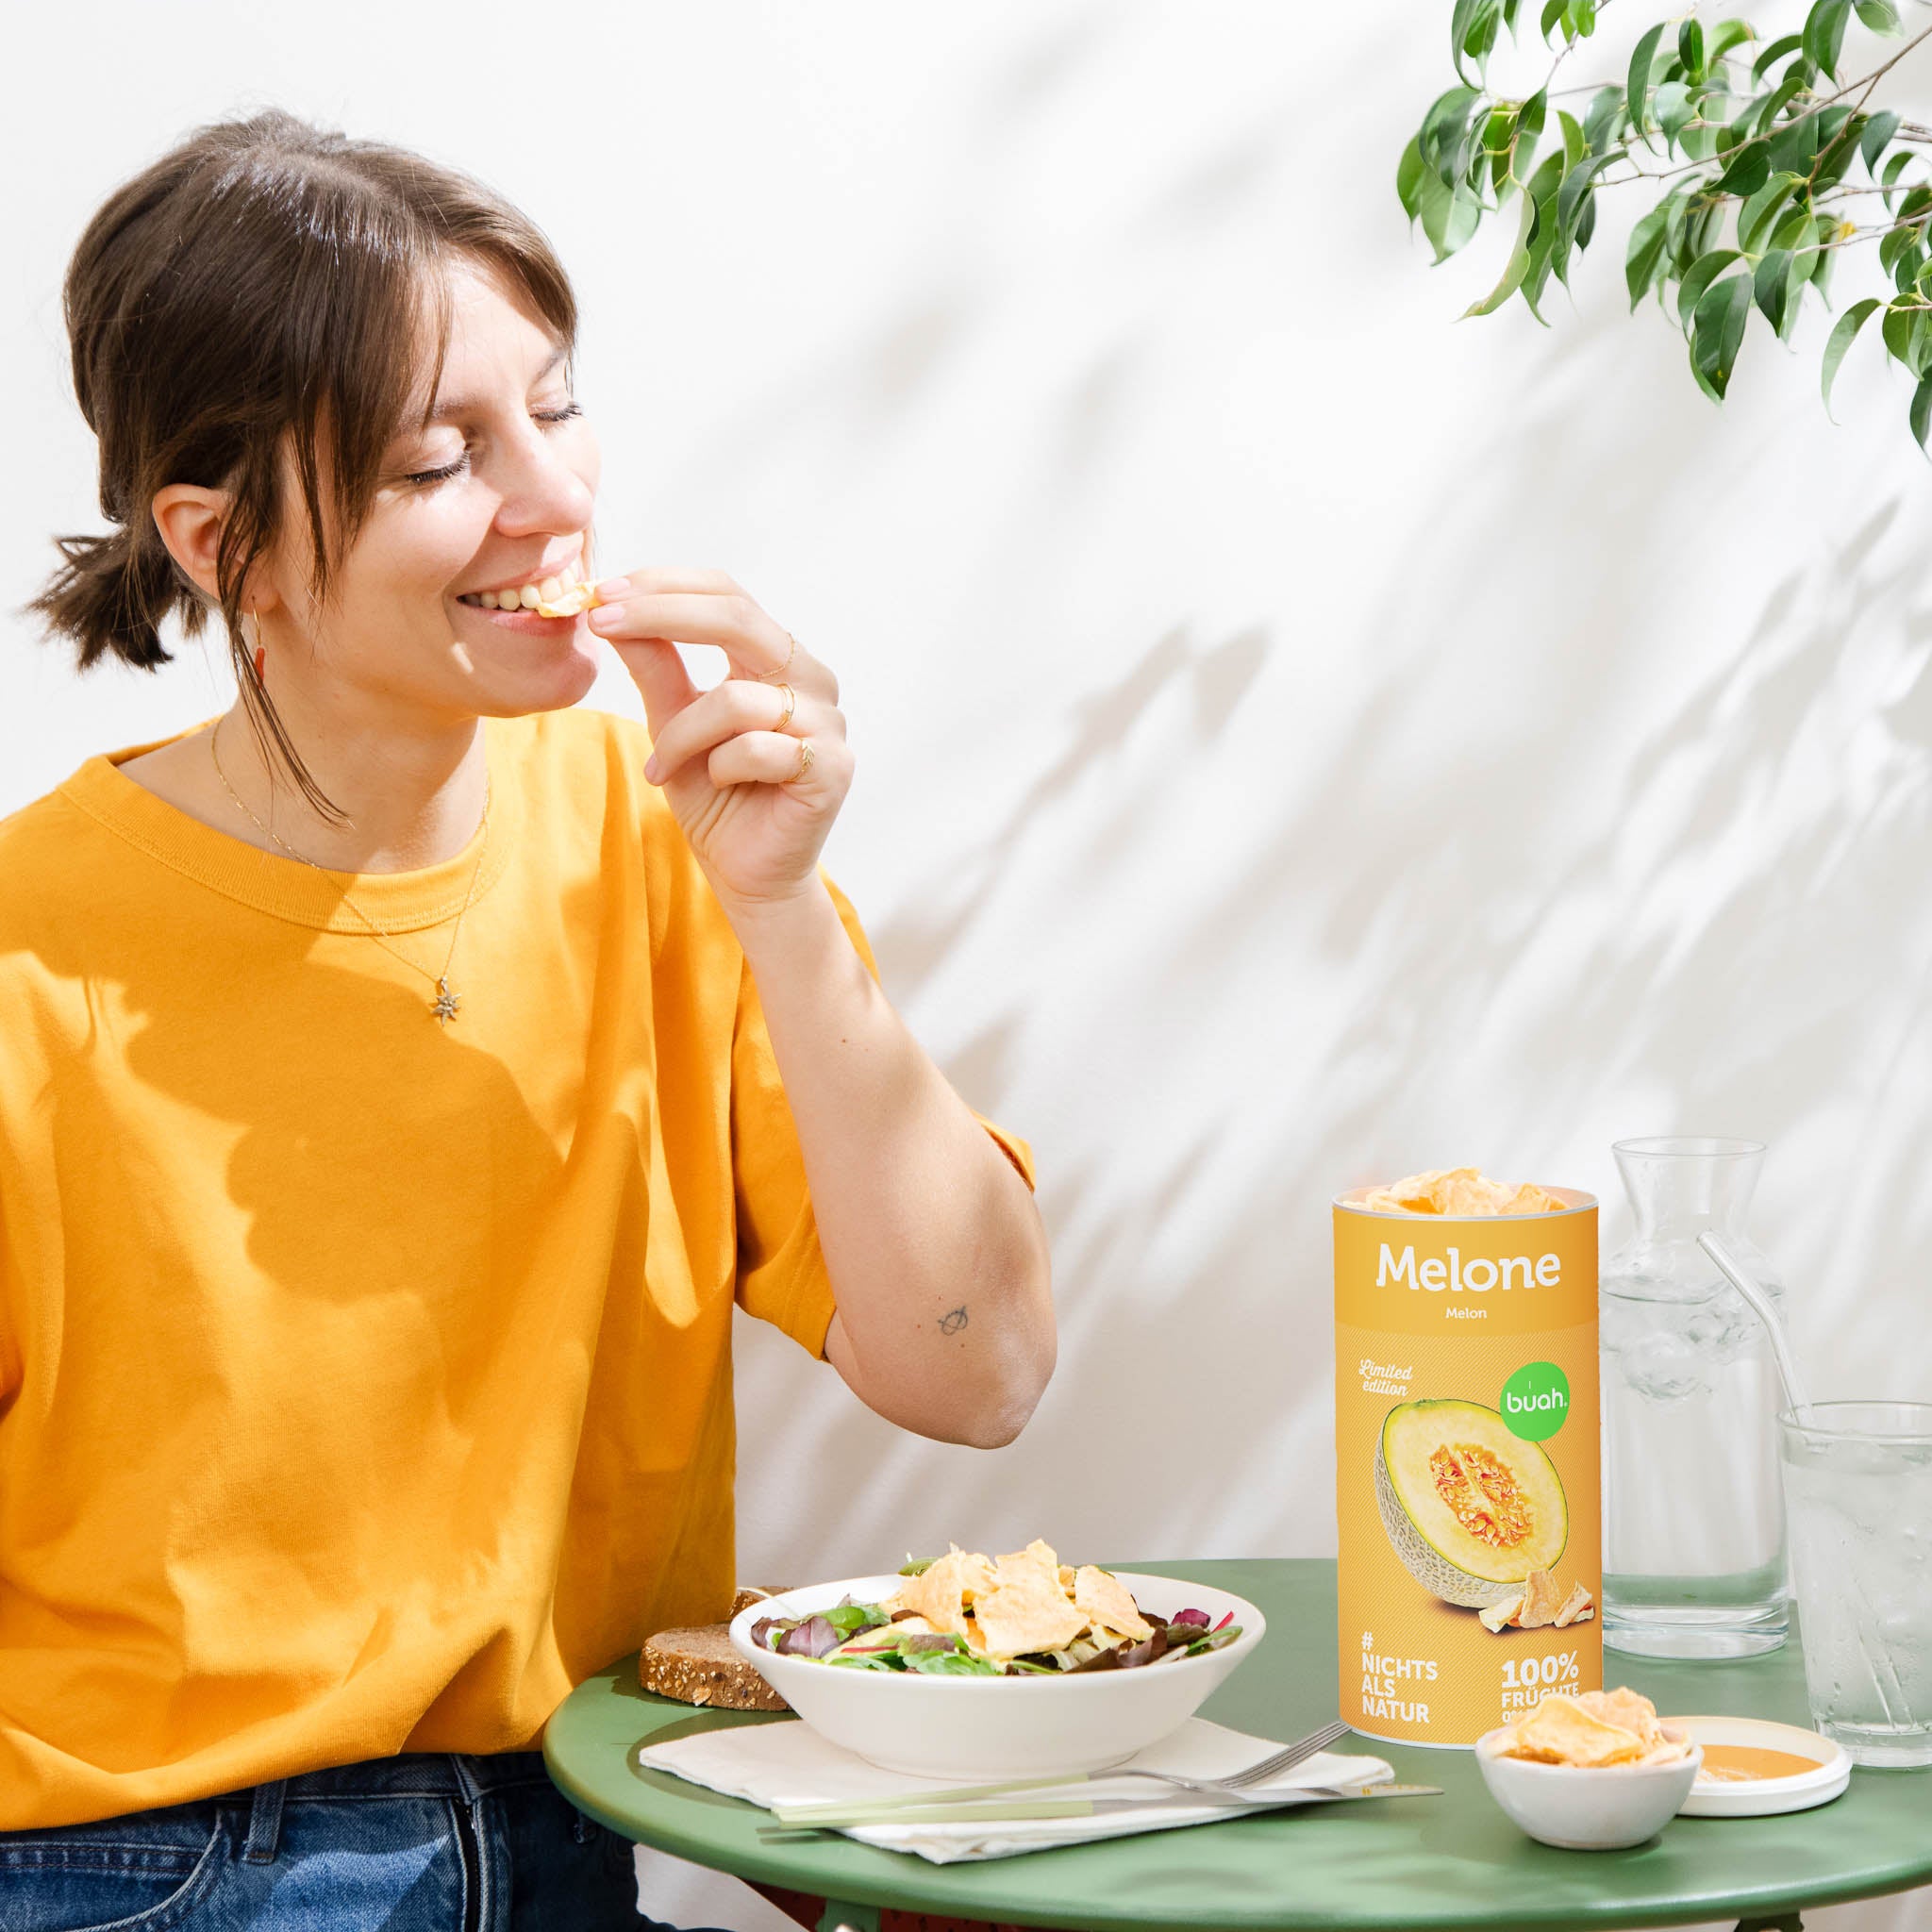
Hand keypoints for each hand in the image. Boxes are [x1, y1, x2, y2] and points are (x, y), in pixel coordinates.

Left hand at [588, 570, 851, 913]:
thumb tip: (611, 606)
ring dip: (681, 733)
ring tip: (661, 766)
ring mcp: (827, 723)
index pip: (728, 593)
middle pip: (739, 618)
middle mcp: (810, 679)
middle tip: (603, 622)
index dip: (666, 585)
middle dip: (662, 614)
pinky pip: (756, 749)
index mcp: (777, 658)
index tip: (602, 593)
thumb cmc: (716, 796)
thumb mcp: (671, 721)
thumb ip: (655, 666)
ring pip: (736, 699)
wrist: (747, 873)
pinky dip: (718, 767)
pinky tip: (715, 785)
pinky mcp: (831, 768)